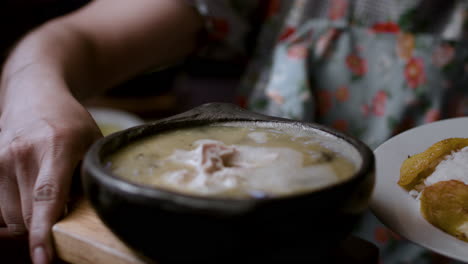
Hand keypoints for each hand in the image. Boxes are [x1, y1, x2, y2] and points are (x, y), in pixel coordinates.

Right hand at [0, 72, 101, 262]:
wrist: (35, 97)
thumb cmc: (70, 124)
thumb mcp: (92, 144)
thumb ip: (88, 178)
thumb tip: (90, 218)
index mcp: (56, 147)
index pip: (47, 197)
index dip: (43, 232)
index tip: (42, 259)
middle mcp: (22, 153)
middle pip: (25, 216)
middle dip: (43, 227)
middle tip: (60, 216)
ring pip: (8, 217)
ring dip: (25, 220)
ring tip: (42, 198)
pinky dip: (10, 212)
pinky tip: (24, 197)